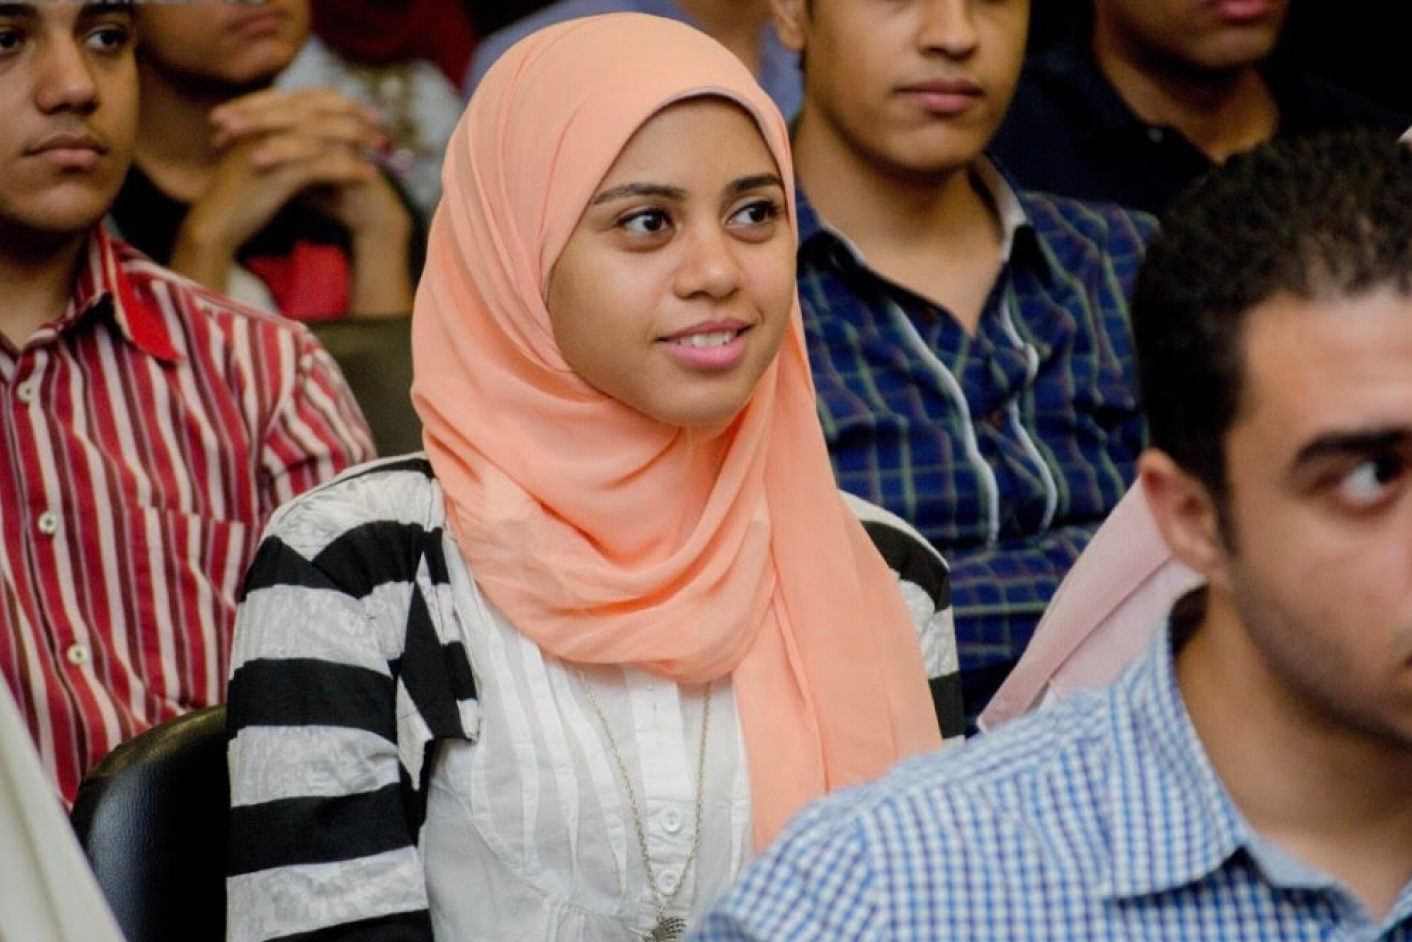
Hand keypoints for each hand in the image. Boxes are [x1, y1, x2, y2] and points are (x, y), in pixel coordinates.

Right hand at [170, 88, 412, 313]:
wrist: (216, 224)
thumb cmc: (241, 196)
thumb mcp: (264, 162)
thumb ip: (287, 146)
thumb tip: (319, 141)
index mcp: (261, 118)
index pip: (306, 98)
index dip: (338, 101)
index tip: (362, 110)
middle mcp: (265, 125)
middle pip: (319, 109)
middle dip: (353, 115)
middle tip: (379, 124)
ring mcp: (272, 146)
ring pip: (325, 135)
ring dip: (358, 140)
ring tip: (381, 150)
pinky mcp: (280, 173)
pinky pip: (324, 166)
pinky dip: (350, 169)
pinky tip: (369, 175)